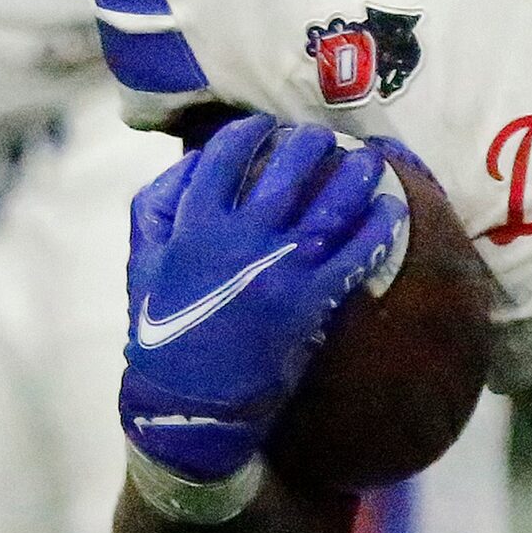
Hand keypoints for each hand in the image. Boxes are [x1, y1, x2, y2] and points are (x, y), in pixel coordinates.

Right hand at [121, 114, 406, 485]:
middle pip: (288, 166)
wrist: (189, 404)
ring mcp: (280, 266)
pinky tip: (389, 206)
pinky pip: (355, 252)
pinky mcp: (310, 300)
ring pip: (330, 202)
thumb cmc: (163, 330)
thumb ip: (158, 206)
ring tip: (368, 159)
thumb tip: (193, 161)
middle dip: (311, 143)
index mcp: (194, 223)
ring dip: (354, 173)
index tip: (267, 128)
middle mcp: (240, 236)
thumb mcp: (142, 263)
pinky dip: (377, 225)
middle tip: (323, 139)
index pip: (227, 153)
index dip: (252, 132)